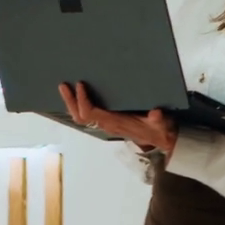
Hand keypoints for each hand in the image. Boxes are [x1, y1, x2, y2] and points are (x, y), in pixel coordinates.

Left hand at [59, 82, 176, 155]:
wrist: (161, 140)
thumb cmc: (159, 129)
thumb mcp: (162, 123)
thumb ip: (159, 119)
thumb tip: (156, 114)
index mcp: (115, 122)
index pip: (91, 113)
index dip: (83, 100)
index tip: (81, 84)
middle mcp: (106, 124)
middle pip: (80, 116)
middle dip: (70, 102)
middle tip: (63, 85)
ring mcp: (105, 124)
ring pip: (81, 117)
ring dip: (72, 104)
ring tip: (65, 88)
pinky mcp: (107, 122)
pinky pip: (87, 116)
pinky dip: (79, 106)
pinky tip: (77, 96)